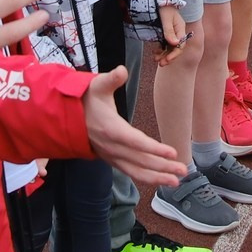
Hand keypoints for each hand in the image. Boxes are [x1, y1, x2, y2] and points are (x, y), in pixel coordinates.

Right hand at [83, 67, 182, 187]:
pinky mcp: (113, 161)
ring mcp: (112, 156)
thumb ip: (110, 79)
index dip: (154, 148)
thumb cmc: (88, 99)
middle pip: (140, 160)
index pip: (135, 141)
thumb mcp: (96, 85)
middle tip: (183, 170)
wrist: (68, 117)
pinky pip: (132, 172)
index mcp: (110, 129)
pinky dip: (147, 178)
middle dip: (163, 166)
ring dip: (157, 177)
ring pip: (136, 171)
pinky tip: (163, 180)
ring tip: (177, 181)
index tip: (172, 152)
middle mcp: (112, 147)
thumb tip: (121, 70)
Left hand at [154, 4, 184, 65]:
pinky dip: (161, 50)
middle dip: (169, 57)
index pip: (180, 46)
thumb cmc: (163, 8)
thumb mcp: (165, 19)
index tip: (167, 60)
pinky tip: (155, 53)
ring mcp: (171, 33)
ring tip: (156, 60)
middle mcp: (177, 32)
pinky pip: (165, 44)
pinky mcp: (165, 33)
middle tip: (161, 64)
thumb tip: (175, 44)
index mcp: (180, 29)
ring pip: (170, 48)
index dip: (174, 54)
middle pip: (176, 48)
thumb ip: (169, 31)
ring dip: (164, 55)